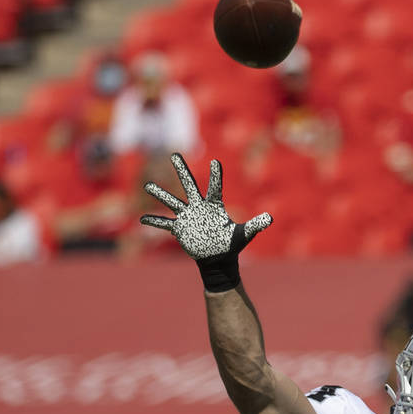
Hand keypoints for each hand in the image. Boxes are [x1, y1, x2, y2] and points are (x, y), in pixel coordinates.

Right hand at [140, 153, 270, 290]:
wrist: (218, 260)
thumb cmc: (231, 246)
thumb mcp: (243, 235)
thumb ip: (255, 225)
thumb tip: (270, 218)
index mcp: (213, 206)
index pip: (214, 187)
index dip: (216, 176)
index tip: (216, 162)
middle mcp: (198, 208)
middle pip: (188, 185)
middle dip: (181, 170)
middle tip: (174, 154)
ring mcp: (188, 218)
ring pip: (172, 202)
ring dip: (160, 195)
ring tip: (148, 186)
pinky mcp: (180, 230)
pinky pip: (164, 224)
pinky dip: (154, 223)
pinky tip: (142, 220)